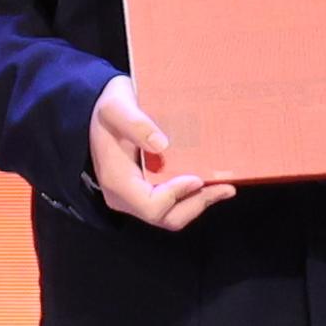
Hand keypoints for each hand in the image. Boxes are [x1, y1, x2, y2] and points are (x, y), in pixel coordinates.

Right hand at [87, 74, 232, 229]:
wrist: (99, 110)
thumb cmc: (108, 108)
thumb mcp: (116, 107)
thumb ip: (136, 123)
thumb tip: (161, 145)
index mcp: (117, 181)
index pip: (152, 206)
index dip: (177, 195)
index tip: (198, 177)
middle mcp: (124, 197)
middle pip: (166, 218)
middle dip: (197, 204)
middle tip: (226, 188)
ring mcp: (134, 198)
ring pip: (171, 215)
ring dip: (199, 203)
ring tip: (224, 188)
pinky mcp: (144, 193)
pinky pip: (170, 205)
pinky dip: (191, 197)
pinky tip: (210, 183)